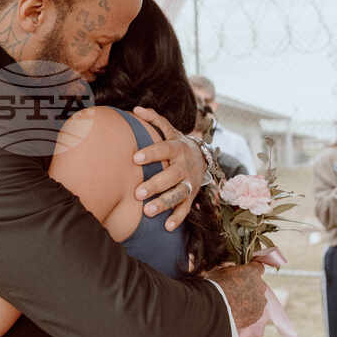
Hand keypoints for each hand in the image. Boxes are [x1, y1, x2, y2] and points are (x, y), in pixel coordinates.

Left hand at [131, 106, 203, 230]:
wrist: (202, 156)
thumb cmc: (176, 143)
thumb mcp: (168, 129)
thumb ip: (154, 119)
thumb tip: (135, 109)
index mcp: (177, 148)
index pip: (164, 149)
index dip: (151, 153)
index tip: (135, 158)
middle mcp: (184, 165)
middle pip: (170, 176)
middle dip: (154, 185)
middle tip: (137, 193)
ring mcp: (189, 181)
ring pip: (178, 194)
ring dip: (164, 203)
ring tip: (147, 211)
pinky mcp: (191, 195)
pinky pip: (185, 208)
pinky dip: (177, 218)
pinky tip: (166, 226)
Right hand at [206, 261, 266, 332]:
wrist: (214, 308)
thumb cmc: (215, 286)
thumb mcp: (220, 271)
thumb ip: (229, 269)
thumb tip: (228, 270)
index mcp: (252, 272)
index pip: (258, 267)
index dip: (251, 270)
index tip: (245, 272)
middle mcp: (260, 285)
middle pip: (258, 283)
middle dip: (250, 285)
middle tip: (236, 289)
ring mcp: (260, 301)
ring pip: (258, 298)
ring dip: (250, 298)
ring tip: (235, 302)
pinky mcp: (257, 314)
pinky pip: (255, 310)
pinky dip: (248, 310)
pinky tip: (237, 311)